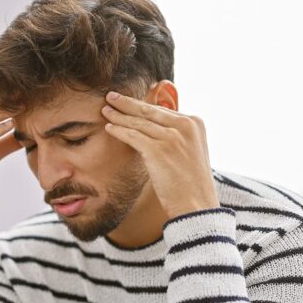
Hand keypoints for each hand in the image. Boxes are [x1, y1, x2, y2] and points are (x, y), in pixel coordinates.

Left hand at [101, 91, 219, 217]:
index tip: (128, 102)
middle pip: (149, 110)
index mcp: (195, 123)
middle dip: (127, 103)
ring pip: (139, 122)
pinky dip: (119, 131)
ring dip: (119, 115)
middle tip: (110, 96)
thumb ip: (177, 136)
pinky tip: (108, 128)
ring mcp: (172, 137)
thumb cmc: (191, 184)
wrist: (197, 206)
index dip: (142, 105)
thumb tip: (155, 128)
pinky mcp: (158, 150)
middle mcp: (185, 126)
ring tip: (105, 110)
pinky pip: (133, 136)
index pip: (161, 110)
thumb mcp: (190, 152)